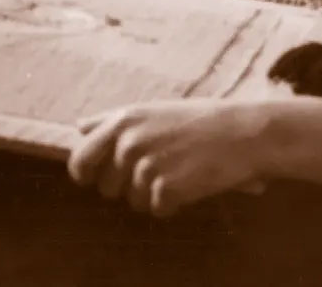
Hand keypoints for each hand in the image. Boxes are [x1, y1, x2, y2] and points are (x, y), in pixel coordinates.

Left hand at [69, 100, 270, 216]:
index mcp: (122, 120)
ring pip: (133, 201)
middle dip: (126, 187)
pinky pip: (157, 210)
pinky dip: (173, 204)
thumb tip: (79, 127)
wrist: (243, 133)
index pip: (81, 158)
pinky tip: (190, 184)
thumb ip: (112, 121)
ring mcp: (147, 165)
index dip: (86, 173)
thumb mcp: (150, 110)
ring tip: (178, 173)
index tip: (96, 178)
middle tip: (156, 172)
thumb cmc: (197, 121)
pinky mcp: (166, 188)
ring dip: (153, 195)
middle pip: (106, 186)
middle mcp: (129, 142)